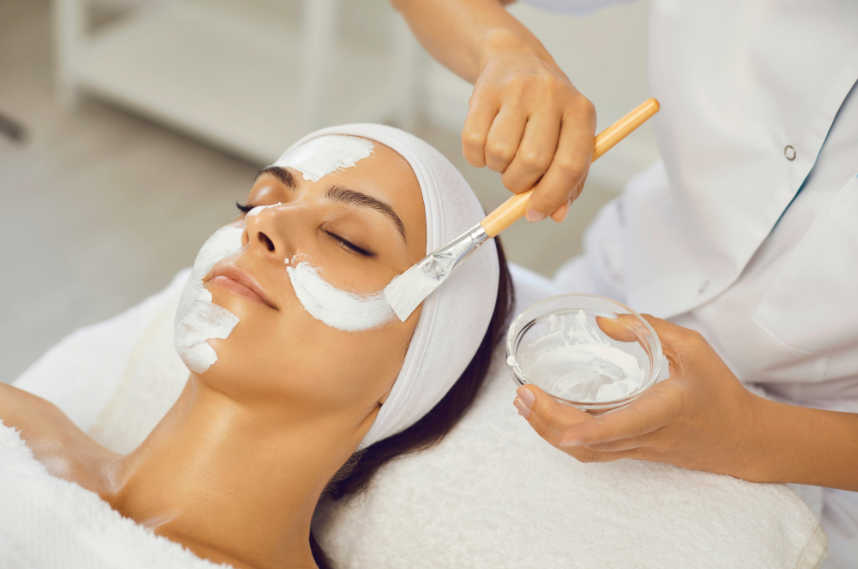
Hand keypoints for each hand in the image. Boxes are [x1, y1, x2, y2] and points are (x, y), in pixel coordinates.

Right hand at [464, 29, 595, 222]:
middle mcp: (552, 95)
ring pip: (499, 153)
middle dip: (519, 183)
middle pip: (532, 162)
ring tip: (503, 154)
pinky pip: (473, 142)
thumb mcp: (566, 139)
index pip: (570, 165)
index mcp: (581, 112)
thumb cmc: (546, 113)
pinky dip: (476, 156)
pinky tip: (485, 143)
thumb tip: (555, 214)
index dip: (551, 197)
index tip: (534, 214)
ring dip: (497, 167)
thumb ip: (567, 180)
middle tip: (515, 179)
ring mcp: (517, 89)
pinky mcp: (485, 91)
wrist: (515, 59)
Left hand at [512, 315, 762, 478]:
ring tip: (524, 405)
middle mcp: (648, 434)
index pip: (626, 425)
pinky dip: (563, 439)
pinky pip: (592, 452)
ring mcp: (637, 448)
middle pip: (591, 442)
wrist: (741, 439)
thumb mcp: (695, 347)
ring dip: (550, 432)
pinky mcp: (632, 453)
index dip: (592, 431)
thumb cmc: (719, 391)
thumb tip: (604, 321)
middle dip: (550, 423)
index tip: (564, 429)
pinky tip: (545, 418)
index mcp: (667, 409)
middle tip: (522, 396)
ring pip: (587, 452)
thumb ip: (649, 330)